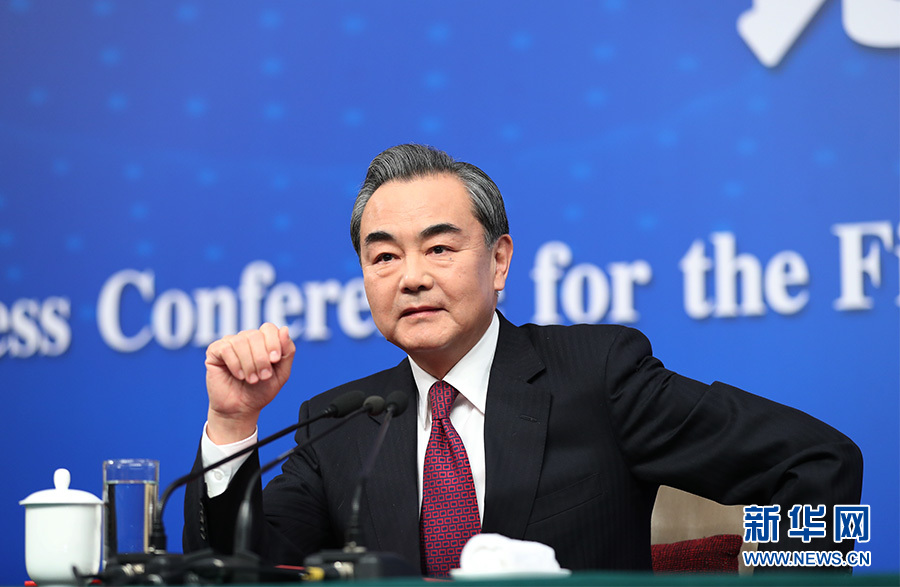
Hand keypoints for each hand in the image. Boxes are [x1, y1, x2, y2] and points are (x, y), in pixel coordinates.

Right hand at [204, 323, 295, 443]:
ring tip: (251, 379)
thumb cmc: (261, 391)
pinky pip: (226, 349)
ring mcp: (230, 343)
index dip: (273, 343)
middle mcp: (246, 339)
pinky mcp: (214, 351)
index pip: (268, 328)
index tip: (275, 360)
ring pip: (241, 341)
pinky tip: (238, 375)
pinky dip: (235, 364)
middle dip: (261, 358)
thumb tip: (284, 329)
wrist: (241, 409)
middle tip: (263, 376)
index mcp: (263, 341)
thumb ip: (287, 351)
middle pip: (255, 335)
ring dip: (249, 364)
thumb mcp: (281, 373)